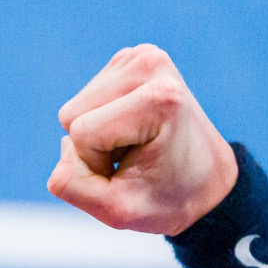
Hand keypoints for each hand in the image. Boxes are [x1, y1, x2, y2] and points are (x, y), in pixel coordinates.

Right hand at [47, 44, 237, 235]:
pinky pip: (83, 101)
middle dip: (93, 147)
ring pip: (73, 109)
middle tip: (133, 158)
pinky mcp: (129, 59)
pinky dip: (101, 121)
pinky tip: (132, 130)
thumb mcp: (118, 211)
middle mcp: (149, 63)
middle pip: (72, 115)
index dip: (96, 165)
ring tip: (135, 145)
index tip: (134, 171)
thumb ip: (72, 185)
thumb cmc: (168, 198)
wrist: (206, 181)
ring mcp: (140, 56)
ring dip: (96, 135)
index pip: (82, 133)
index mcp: (158, 97)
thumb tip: (62, 145)